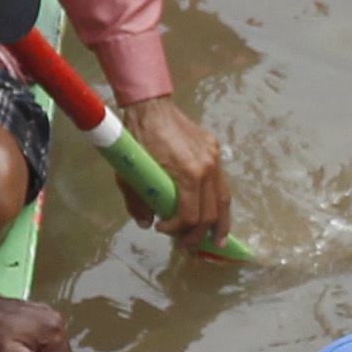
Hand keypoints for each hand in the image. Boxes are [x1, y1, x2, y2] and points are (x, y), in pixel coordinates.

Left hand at [119, 94, 231, 240]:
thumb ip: (137, 202)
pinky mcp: (214, 151)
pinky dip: (217, 201)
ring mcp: (214, 160)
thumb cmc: (136, 140)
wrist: (150, 107)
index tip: (162, 230)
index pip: (191, 216)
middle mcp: (208, 169)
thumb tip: (145, 223)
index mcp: (188, 175)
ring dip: (221, 224)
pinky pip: (219, 183)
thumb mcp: (128, 174)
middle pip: (211, 213)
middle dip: (199, 234)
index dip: (178, 230)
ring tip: (219, 240)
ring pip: (223, 200)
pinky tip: (215, 211)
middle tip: (186, 244)